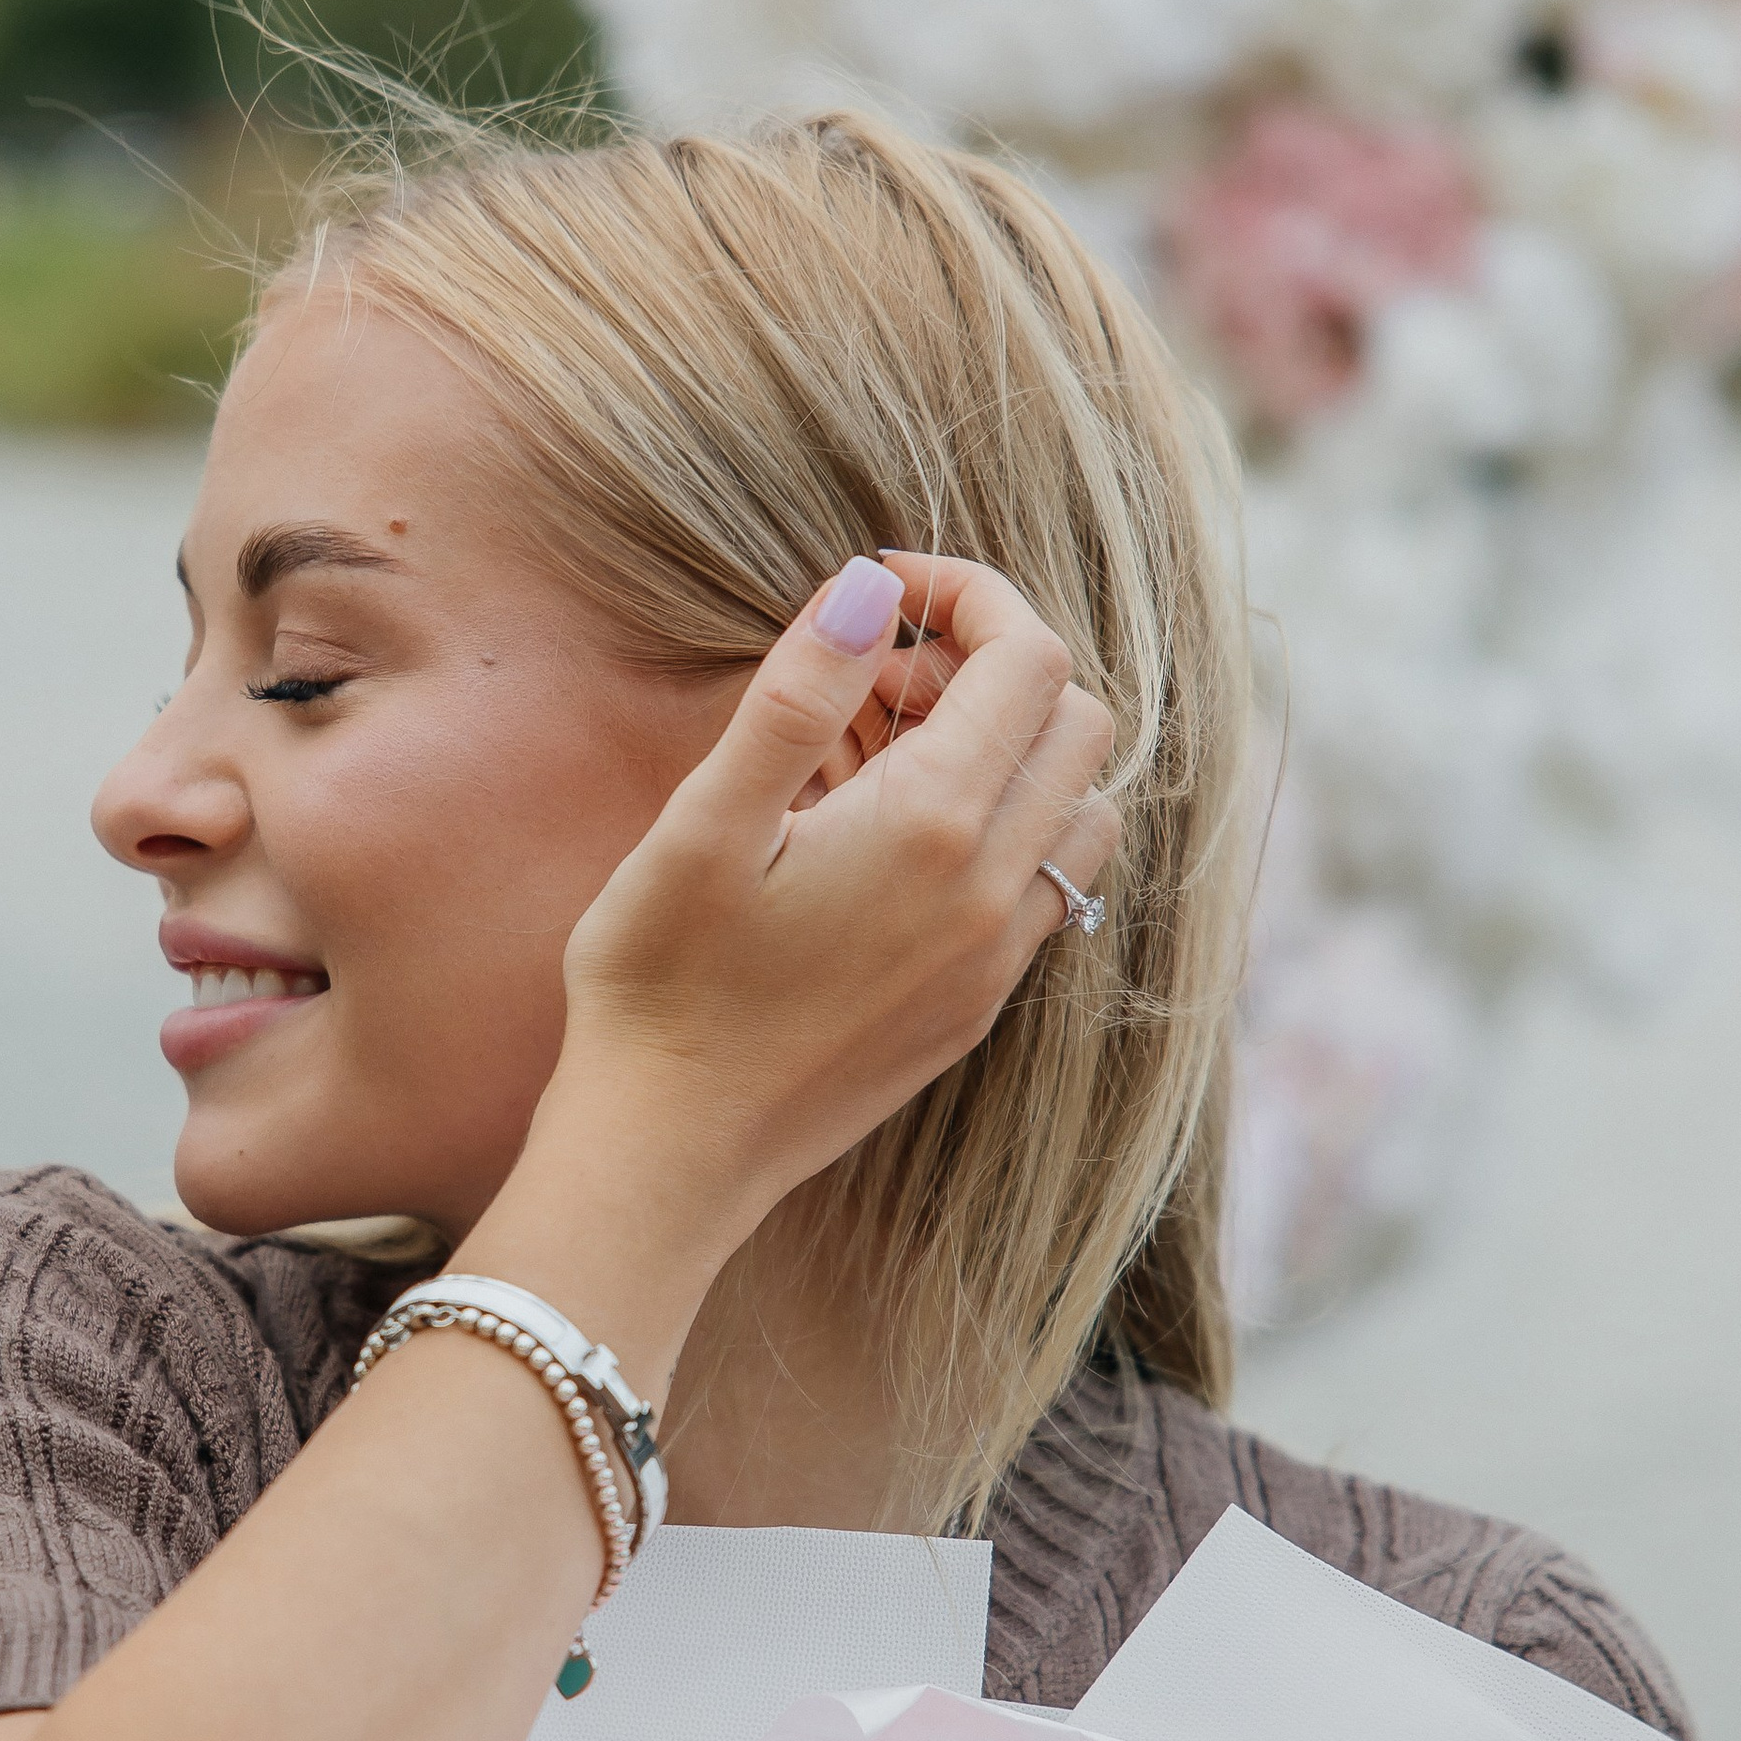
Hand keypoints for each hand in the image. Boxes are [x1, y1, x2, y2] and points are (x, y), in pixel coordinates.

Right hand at [550, 551, 1118, 1238]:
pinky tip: (886, 841)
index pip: (1029, 657)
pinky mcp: (977, 1006)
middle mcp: (995, 892)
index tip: (884, 589)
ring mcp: (998, 958)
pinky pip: (1045, 885)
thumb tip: (867, 592)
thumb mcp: (703, 823)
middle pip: (1078, 721)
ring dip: (1008, 751)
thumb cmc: (661, 983)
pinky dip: (999, 828)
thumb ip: (796, 696)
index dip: (969, 594)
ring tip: (880, 755)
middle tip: (874, 678)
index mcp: (935, 826)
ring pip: (1079, 807)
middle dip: (993, 667)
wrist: (669, 1151)